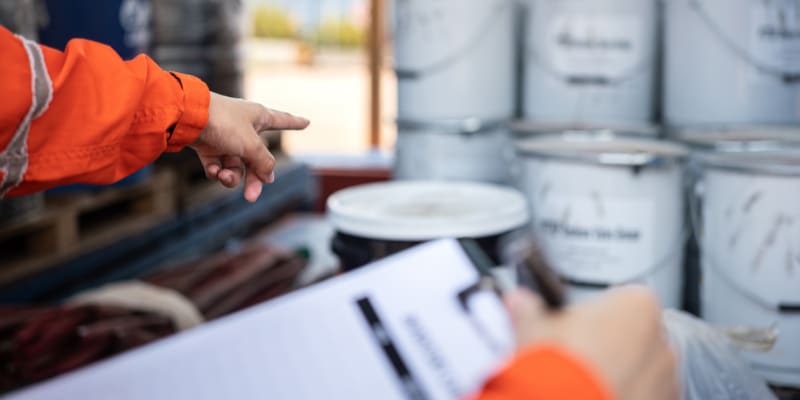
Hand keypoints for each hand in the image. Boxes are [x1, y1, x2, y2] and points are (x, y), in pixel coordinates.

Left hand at [190, 93, 308, 201]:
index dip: (295, 123)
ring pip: (237, 165)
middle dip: (254, 178)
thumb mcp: (250, 144)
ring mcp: (225, 137)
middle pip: (257, 158)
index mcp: (258, 117)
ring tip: (225, 178)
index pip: (282, 120)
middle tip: (252, 197)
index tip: (307, 122)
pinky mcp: (208, 145)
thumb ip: (263, 162)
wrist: (186, 118)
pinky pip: (219, 165)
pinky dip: (217, 171)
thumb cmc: (223, 123)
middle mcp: (243, 127)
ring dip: (232, 176)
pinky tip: (214, 171)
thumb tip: (268, 176)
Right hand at [506, 286, 678, 399]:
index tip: (573, 326)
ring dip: (619, 374)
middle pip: (633, 335)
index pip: (620, 300)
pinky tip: (595, 395)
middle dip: (609, 345)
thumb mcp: (531, 326)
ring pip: (641, 370)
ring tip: (582, 382)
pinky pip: (645, 395)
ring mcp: (665, 378)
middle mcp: (659, 340)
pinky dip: (626, 395)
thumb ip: (528, 308)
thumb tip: (518, 302)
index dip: (593, 315)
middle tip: (574, 357)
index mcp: (636, 305)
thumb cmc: (556, 364)